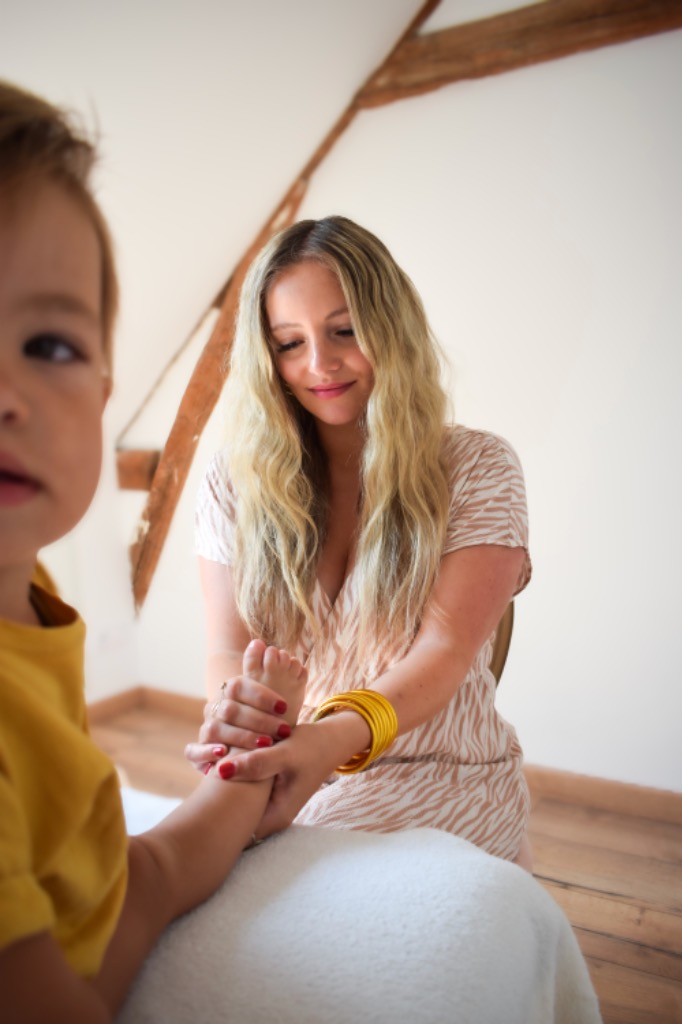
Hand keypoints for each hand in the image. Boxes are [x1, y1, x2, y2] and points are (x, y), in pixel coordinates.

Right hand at [185, 641, 306, 772]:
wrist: (255, 754)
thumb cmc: (269, 725)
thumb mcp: (273, 706)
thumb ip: (272, 679)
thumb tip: (260, 643)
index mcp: (231, 691)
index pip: (240, 686)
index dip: (262, 696)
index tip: (284, 707)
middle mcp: (216, 708)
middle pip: (231, 709)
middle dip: (259, 720)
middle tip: (283, 730)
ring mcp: (207, 728)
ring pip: (215, 728)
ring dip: (241, 736)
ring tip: (265, 744)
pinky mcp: (197, 752)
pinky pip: (192, 751)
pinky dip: (206, 752)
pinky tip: (223, 754)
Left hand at [216, 723, 339, 837]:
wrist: (330, 741)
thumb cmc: (312, 747)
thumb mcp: (285, 753)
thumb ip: (257, 763)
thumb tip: (222, 771)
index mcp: (275, 816)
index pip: (235, 831)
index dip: (218, 814)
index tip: (208, 790)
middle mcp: (270, 817)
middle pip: (233, 820)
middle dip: (218, 801)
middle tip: (208, 774)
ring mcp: (267, 807)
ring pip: (236, 805)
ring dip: (226, 789)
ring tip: (215, 767)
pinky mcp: (265, 795)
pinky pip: (243, 794)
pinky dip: (235, 780)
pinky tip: (229, 763)